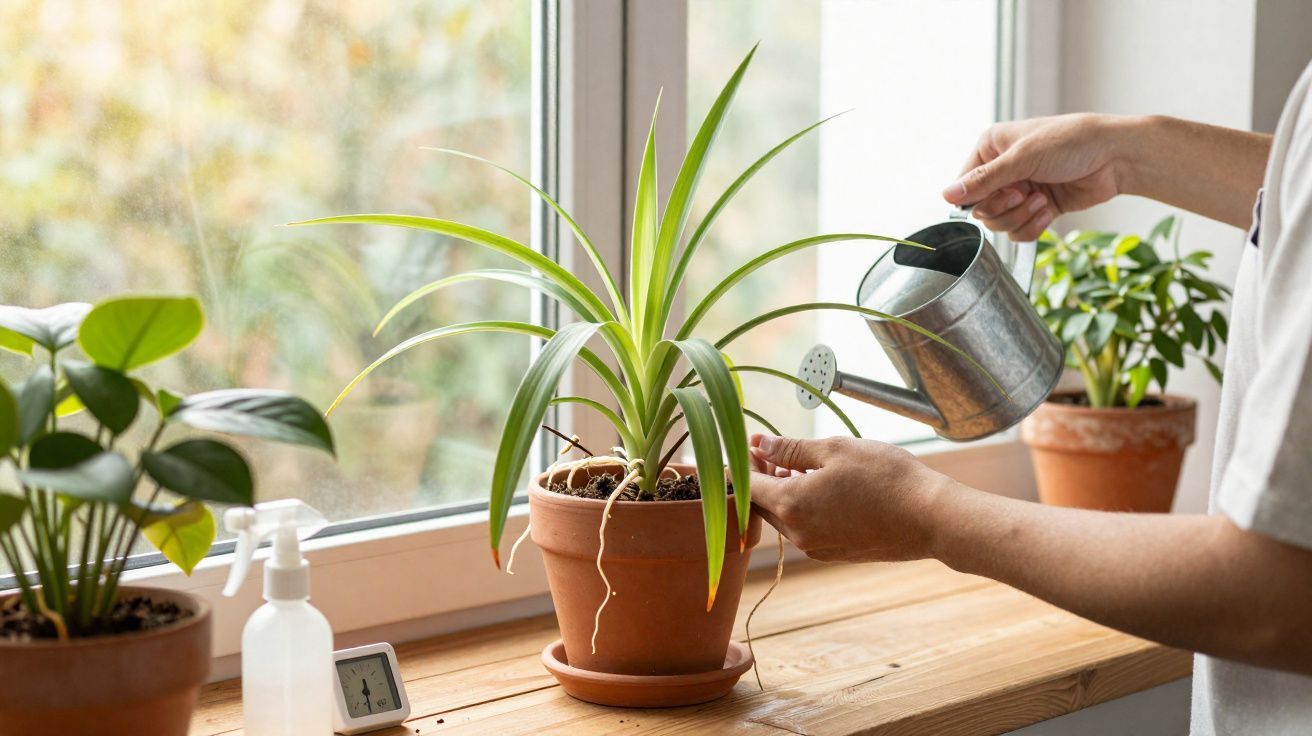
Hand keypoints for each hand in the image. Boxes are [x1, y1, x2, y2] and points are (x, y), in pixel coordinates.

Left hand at [748, 434, 954, 562]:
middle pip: (763, 503)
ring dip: (785, 491)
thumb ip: (791, 448)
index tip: (752, 443)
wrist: (931, 518)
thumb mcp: (835, 450)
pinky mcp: (835, 553)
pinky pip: (806, 528)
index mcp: (791, 505)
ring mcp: (817, 547)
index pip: (748, 485)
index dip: (745, 461)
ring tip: (803, 465)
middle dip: (763, 475)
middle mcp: (798, 533)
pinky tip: (824, 487)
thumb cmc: (886, 477)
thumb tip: (759, 443)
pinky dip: (804, 507)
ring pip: (785, 517)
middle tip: (776, 450)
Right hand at [943, 113, 1132, 240]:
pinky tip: (1049, 211)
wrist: (1117, 157)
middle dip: (1004, 209)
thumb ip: (984, 180)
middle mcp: (1003, 169)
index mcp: (992, 148)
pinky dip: (1033, 226)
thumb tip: (945, 195)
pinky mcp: (1038, 207)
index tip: (1003, 191)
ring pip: (999, 223)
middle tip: (1024, 195)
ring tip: (1042, 201)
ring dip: (1021, 217)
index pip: (964, 185)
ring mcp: (1021, 189)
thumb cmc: (1072, 143)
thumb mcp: (1023, 158)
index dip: (978, 197)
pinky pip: (1020, 231)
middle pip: (981, 209)